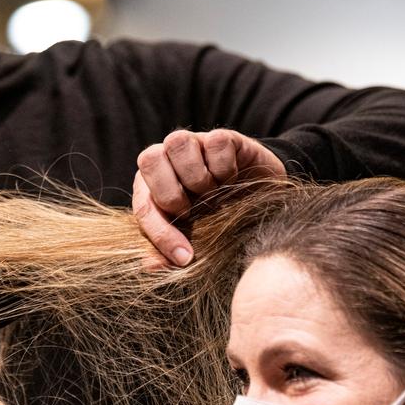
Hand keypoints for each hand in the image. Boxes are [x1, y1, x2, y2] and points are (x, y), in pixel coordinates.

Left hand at [133, 129, 285, 266]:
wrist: (261, 201)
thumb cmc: (218, 220)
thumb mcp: (194, 239)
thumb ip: (169, 252)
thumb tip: (151, 266)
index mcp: (150, 185)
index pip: (144, 205)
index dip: (162, 234)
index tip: (185, 257)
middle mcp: (167, 159)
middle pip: (149, 159)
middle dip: (172, 194)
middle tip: (195, 213)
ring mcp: (194, 144)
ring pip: (178, 142)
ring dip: (199, 177)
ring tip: (215, 194)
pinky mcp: (222, 137)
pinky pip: (215, 142)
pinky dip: (225, 168)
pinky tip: (233, 179)